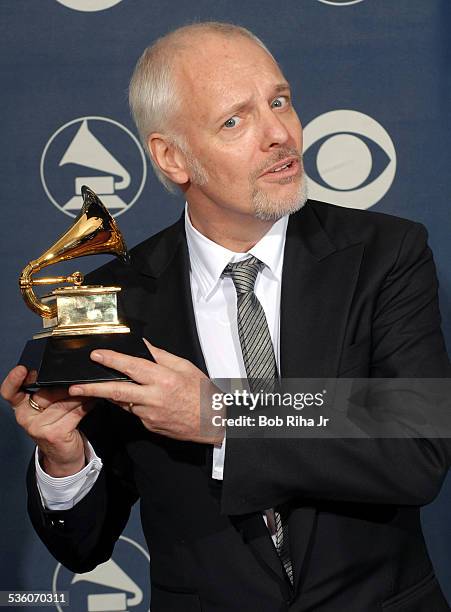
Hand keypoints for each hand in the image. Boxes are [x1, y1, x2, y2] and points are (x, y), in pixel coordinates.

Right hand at [1, 366, 92, 476]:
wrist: (62, 456)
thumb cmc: (56, 426)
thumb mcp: (48, 408)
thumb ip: (49, 392)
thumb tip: (68, 372)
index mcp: (21, 406)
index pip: (10, 392)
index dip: (13, 380)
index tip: (22, 370)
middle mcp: (25, 417)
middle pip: (46, 393)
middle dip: (68, 386)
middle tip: (82, 379)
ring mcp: (38, 427)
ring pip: (64, 402)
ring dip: (81, 395)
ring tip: (91, 389)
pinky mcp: (54, 434)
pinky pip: (75, 413)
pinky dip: (87, 405)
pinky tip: (92, 401)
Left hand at [68, 339, 224, 444]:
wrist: (213, 422)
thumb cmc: (202, 393)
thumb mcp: (185, 367)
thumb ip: (160, 356)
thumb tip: (142, 345)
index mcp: (164, 379)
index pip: (131, 367)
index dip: (112, 360)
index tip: (96, 355)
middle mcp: (154, 398)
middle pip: (116, 392)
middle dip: (92, 389)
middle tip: (74, 387)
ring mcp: (149, 415)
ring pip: (124, 402)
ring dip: (114, 394)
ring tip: (105, 387)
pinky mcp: (149, 426)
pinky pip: (134, 411)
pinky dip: (131, 403)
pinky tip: (137, 398)